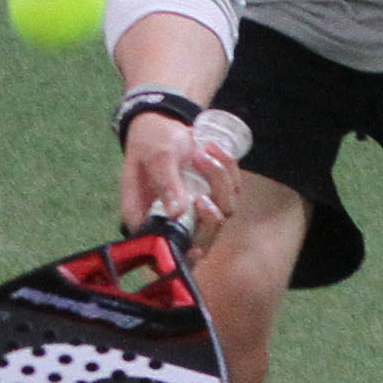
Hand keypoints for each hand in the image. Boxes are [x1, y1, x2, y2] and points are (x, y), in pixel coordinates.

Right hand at [119, 112, 228, 239]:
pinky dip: (228, 167)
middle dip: (209, 217)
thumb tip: (176, 213)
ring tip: (201, 151)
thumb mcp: (155, 158)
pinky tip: (212, 146)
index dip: (185, 257)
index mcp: (149, 218)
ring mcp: (198, 208)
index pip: (168, 250)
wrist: (162, 125)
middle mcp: (175, 220)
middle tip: (201, 197)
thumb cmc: (149, 142)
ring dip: (219, 180)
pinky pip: (233, 189)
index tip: (196, 249)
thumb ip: (165, 183)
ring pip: (223, 210)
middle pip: (203, 238)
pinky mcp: (215, 193)